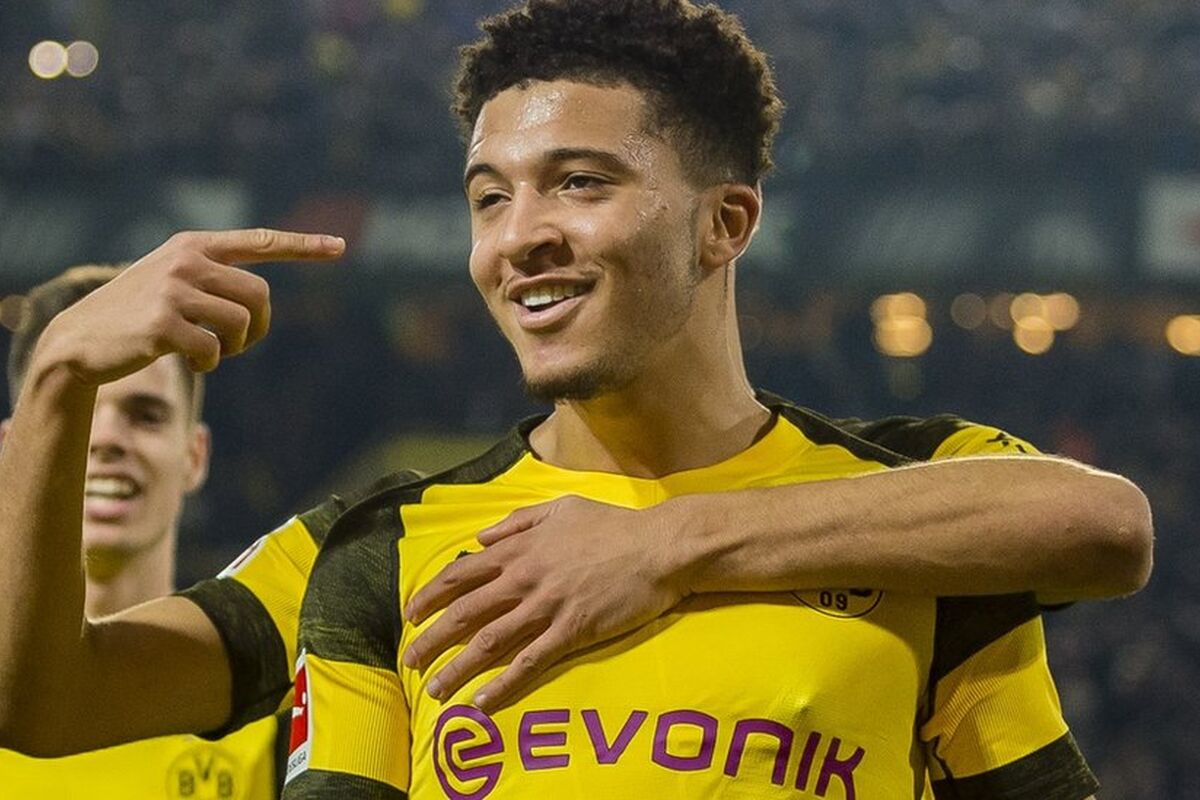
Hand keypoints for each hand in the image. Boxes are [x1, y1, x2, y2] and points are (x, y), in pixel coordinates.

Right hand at [34, 229, 344, 383]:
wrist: (79, 340)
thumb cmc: (136, 314)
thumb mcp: (173, 282)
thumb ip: (213, 279)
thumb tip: (260, 300)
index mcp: (194, 245)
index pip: (260, 241)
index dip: (302, 246)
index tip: (340, 247)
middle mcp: (186, 260)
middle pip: (260, 295)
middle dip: (259, 328)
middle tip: (237, 345)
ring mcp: (172, 289)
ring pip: (242, 323)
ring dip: (234, 348)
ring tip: (210, 351)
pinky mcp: (161, 322)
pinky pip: (213, 350)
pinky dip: (209, 363)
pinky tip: (190, 362)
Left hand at [402, 495, 689, 711]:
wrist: (658, 547)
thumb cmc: (612, 526)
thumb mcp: (560, 509)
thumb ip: (517, 523)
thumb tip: (480, 539)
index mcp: (519, 548)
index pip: (461, 574)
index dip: (431, 595)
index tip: (412, 614)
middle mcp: (524, 578)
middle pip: (464, 613)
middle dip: (430, 639)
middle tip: (410, 660)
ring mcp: (546, 607)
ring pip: (488, 643)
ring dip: (457, 669)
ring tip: (436, 690)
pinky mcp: (571, 631)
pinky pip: (528, 663)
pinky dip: (502, 685)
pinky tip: (482, 701)